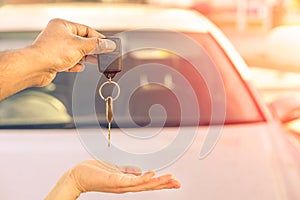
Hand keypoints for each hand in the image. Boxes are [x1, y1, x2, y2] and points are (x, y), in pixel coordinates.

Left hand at [0, 18, 114, 99]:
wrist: (36, 67)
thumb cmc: (51, 52)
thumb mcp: (80, 46)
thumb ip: (96, 46)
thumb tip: (108, 44)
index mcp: (63, 25)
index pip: (86, 29)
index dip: (98, 37)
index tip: (108, 44)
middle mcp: (58, 35)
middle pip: (81, 41)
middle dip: (92, 49)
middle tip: (103, 54)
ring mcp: (55, 48)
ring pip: (75, 52)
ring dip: (85, 57)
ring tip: (94, 61)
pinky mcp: (54, 59)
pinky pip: (68, 61)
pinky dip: (75, 64)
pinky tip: (79, 66)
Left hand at [45, 159, 180, 199]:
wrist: (77, 175)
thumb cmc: (94, 172)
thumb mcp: (114, 170)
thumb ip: (127, 171)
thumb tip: (140, 171)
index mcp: (127, 182)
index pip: (146, 183)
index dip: (160, 183)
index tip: (173, 181)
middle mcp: (126, 186)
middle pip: (148, 186)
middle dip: (164, 185)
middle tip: (178, 183)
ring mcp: (120, 184)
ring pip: (143, 185)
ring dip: (158, 182)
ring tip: (171, 179)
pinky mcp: (114, 181)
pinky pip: (131, 180)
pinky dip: (143, 178)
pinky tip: (152, 175)